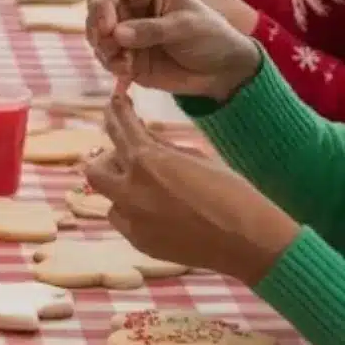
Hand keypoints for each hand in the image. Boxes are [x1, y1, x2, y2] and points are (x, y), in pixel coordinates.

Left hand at [84, 97, 299, 285]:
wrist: (250, 241)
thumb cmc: (232, 193)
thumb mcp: (196, 158)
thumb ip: (162, 147)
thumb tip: (142, 136)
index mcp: (147, 160)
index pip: (120, 126)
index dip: (116, 110)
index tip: (114, 102)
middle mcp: (131, 190)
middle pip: (95, 168)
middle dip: (108, 159)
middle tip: (130, 157)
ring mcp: (133, 220)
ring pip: (109, 198)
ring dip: (124, 189)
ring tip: (152, 190)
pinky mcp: (140, 243)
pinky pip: (125, 222)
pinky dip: (135, 213)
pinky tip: (160, 213)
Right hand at [85, 0, 262, 101]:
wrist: (220, 70)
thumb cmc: (210, 36)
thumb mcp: (187, 27)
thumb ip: (152, 29)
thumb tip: (117, 34)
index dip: (102, 2)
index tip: (106, 27)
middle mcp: (129, 1)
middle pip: (95, 5)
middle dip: (96, 26)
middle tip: (108, 45)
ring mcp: (123, 26)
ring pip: (94, 32)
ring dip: (102, 48)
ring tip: (124, 62)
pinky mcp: (122, 51)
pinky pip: (103, 54)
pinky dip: (109, 63)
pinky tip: (127, 70)